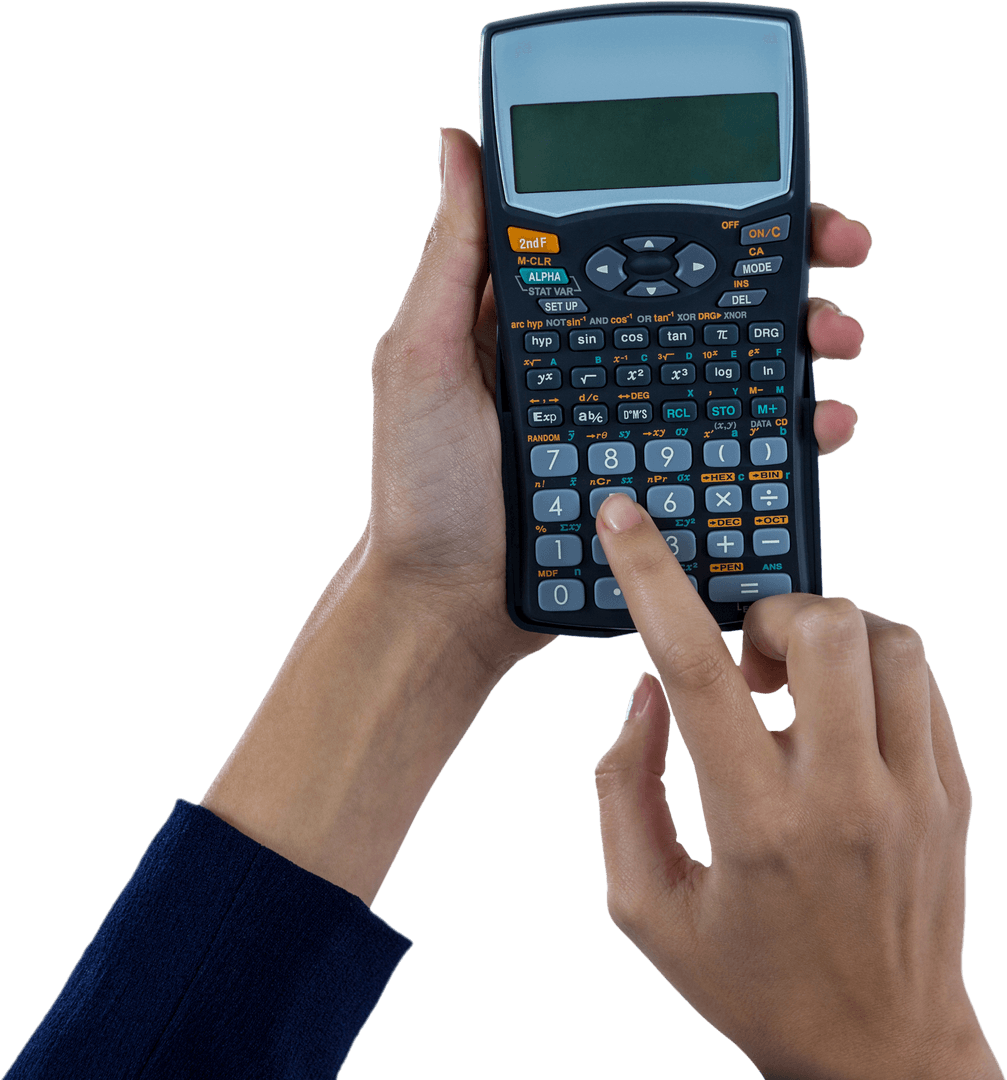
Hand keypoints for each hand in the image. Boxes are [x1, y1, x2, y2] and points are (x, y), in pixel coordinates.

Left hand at [198, 128, 875, 909]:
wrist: (449, 605)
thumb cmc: (422, 488)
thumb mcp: (420, 358)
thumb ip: (452, 261)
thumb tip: (459, 150)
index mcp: (543, 322)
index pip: (632, 245)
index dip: (701, 212)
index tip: (770, 198)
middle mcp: (594, 363)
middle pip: (699, 298)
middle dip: (776, 271)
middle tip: (838, 255)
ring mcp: (628, 421)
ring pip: (729, 365)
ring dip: (797, 342)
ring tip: (836, 339)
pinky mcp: (654, 478)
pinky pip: (730, 442)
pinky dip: (783, 428)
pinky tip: (818, 423)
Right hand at [592, 494, 1001, 1079]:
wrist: (880, 1055)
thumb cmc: (750, 981)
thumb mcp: (646, 904)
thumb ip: (624, 787)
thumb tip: (646, 693)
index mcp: (754, 824)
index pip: (697, 669)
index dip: (652, 579)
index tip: (626, 517)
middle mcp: (844, 798)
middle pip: (822, 627)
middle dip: (768, 612)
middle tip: (747, 660)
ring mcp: (915, 794)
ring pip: (889, 638)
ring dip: (828, 634)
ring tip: (798, 685)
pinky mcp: (954, 794)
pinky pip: (922, 681)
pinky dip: (871, 669)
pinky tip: (841, 716)